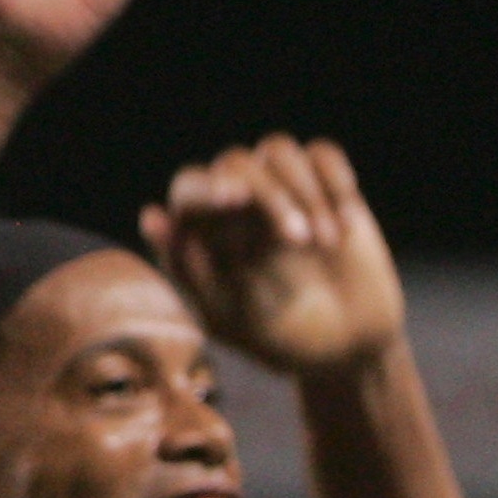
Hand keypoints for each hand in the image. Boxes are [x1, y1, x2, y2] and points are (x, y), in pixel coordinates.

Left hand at [143, 135, 403, 375]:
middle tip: (297, 240)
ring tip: (326, 244)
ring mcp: (280, 189)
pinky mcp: (325, 184)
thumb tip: (150, 217)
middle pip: (235, 164)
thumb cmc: (281, 340)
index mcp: (204, 235)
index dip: (205, 188)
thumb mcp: (234, 321)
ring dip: (304, 191)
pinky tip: (346, 226)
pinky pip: (322, 154)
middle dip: (268, 196)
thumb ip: (192, 273)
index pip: (188, 191)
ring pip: (276, 149)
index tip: (234, 199)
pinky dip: (336, 181)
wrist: (347, 348)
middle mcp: (236, 206)